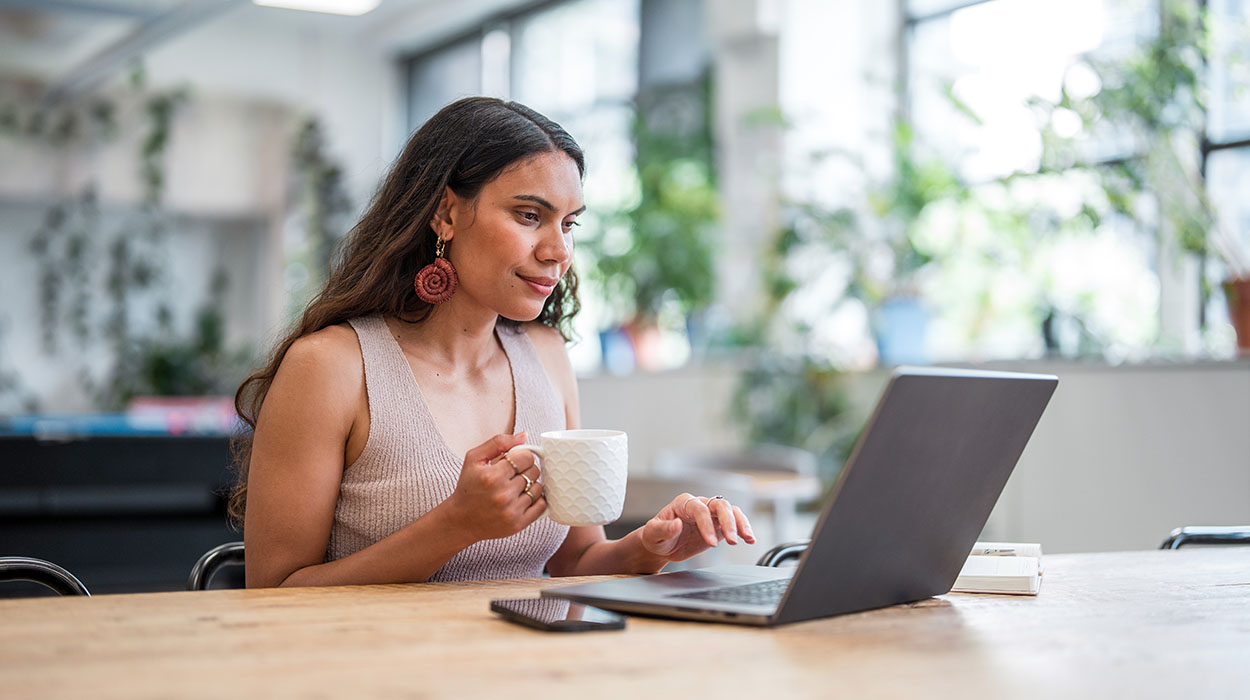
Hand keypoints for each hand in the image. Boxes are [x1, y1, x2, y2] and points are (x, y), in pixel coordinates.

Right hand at [445, 432, 546, 541]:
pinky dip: (536, 500)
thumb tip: (524, 435)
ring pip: (538, 488)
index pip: (526, 457)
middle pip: (534, 472)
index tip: (514, 462)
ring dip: (531, 485)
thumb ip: (498, 443)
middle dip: (526, 470)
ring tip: (517, 487)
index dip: (522, 457)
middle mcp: (503, 495)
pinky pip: (541, 506)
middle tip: (514, 474)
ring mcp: (511, 511)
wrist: (461, 520)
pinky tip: (524, 498)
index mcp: (492, 476)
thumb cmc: (468, 487)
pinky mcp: (518, 524)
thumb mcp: (474, 458)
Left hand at [639, 493, 754, 561]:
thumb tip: (677, 524)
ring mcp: (710, 514)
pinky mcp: (718, 526)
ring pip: (731, 511)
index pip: (700, 509)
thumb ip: (663, 529)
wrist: (661, 545)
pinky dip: (743, 529)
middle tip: (732, 541)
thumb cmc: (655, 537)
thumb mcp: (652, 534)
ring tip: (748, 538)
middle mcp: (700, 505)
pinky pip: (734, 522)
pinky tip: (749, 539)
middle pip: (720, 506)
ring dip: (741, 524)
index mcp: (683, 503)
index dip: (706, 524)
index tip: (711, 542)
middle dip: (728, 522)